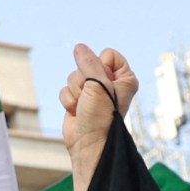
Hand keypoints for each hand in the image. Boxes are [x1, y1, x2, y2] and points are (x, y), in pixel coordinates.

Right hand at [59, 44, 137, 190]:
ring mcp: (92, 92)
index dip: (100, 65)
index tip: (103, 83)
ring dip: (75, 91)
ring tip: (83, 106)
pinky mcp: (77, 101)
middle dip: (84, 80)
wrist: (88, 143)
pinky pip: (65, 89)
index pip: (108, 54)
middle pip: (87, 63)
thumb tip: (79, 47)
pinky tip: (75, 112)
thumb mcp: (98, 84)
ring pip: (74, 76)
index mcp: (124, 78)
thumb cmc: (101, 116)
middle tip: (91, 97)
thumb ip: (88, 63)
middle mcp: (109, 83)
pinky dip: (67, 100)